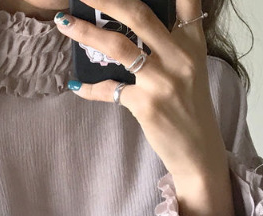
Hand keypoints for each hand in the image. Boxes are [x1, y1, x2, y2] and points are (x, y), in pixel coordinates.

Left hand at [53, 0, 227, 181]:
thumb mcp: (190, 70)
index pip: (186, 2)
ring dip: (86, 32)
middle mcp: (179, 58)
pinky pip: (109, 90)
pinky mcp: (146, 105)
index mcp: (192, 44)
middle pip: (139, 15)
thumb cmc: (190, 111)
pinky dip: (88, 88)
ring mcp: (162, 82)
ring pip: (118, 47)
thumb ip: (170, 45)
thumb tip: (134, 23)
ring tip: (64, 23)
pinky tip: (75, 85)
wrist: (198, 154)